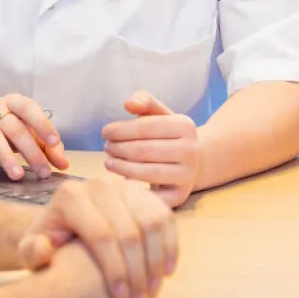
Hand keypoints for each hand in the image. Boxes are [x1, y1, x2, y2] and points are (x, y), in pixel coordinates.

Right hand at [0, 93, 68, 180]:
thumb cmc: (0, 128)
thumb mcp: (23, 131)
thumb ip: (43, 144)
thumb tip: (64, 164)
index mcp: (14, 103)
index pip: (30, 108)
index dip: (42, 124)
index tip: (54, 142)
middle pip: (15, 128)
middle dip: (32, 151)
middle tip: (44, 172)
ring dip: (6, 158)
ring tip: (18, 176)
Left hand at [19, 175, 178, 297]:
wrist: (67, 224)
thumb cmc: (50, 242)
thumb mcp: (32, 250)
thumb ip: (32, 252)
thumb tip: (45, 248)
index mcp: (71, 196)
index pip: (101, 235)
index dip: (114, 270)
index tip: (119, 297)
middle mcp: (99, 184)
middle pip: (129, 230)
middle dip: (137, 271)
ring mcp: (125, 185)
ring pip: (152, 222)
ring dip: (156, 260)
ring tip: (152, 289)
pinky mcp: (144, 191)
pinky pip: (165, 216)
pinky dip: (170, 244)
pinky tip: (167, 271)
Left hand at [102, 92, 201, 207]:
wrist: (193, 163)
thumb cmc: (168, 136)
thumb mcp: (160, 114)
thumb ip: (144, 102)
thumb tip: (128, 104)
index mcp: (186, 125)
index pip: (145, 127)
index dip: (121, 129)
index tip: (104, 132)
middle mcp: (191, 150)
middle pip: (143, 150)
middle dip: (118, 148)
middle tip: (106, 147)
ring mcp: (187, 175)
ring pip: (146, 172)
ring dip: (121, 167)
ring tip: (108, 162)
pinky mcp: (180, 195)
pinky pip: (150, 194)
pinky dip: (132, 188)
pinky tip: (120, 181)